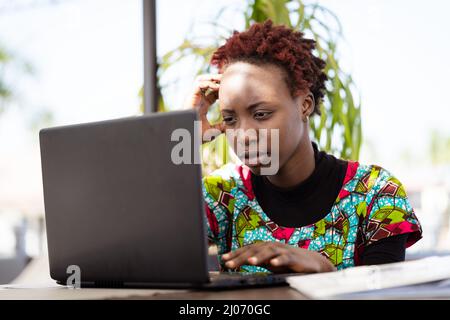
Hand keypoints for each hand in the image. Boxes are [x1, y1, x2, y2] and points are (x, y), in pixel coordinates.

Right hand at [183, 73, 223, 142]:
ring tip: (221, 79)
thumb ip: (220, 127)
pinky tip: (216, 87)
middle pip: (206, 82)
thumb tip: (230, 127)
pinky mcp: (191, 97)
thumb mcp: (212, 131)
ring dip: (211, 77)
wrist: (188, 136)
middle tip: (227, 79)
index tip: (230, 88)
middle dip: (216, 79)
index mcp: (202, 105)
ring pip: (201, 79)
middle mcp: (198, 100)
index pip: (212, 92)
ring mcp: (194, 98)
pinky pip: (198, 84)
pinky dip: (208, 83)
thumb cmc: (197, 135)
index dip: (220, 88)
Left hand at [221, 242, 335, 273]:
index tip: (223, 259)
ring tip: (249, 262)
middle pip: (254, 250)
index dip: (235, 253)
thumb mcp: (269, 262)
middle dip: (240, 256)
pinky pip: (285, 258)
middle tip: (229, 263)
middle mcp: (271, 246)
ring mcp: (282, 250)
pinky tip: (273, 264)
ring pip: (268, 251)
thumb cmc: (287, 262)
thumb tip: (239, 261)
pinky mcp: (293, 257)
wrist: (310, 262)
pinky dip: (279, 260)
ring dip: (258, 257)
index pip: (247, 249)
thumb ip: (257, 261)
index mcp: (264, 247)